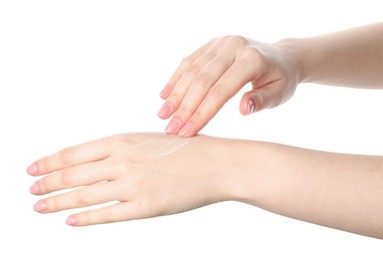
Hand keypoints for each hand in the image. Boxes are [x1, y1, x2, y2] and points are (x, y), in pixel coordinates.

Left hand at [27, 133, 236, 225]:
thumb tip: (90, 163)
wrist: (216, 163)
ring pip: (84, 195)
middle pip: (73, 174)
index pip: (74, 153)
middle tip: (31, 190)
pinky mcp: (145, 207)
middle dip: (47, 183)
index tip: (33, 169)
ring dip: (58, 202)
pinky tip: (71, 221)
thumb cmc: (184, 150)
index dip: (49, 162)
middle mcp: (123, 161)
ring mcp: (133, 185)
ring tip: (39, 206)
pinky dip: (85, 218)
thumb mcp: (147, 140)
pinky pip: (107, 215)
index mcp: (122, 141)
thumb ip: (118, 150)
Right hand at [158, 36, 299, 136]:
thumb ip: (262, 100)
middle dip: (184, 107)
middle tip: (170, 128)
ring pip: (192, 70)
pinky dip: (176, 78)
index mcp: (252, 60)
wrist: (282, 55)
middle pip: (202, 80)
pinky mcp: (212, 44)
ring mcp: (220, 43)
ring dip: (175, 94)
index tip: (186, 132)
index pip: (221, 91)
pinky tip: (165, 95)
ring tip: (163, 115)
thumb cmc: (281, 79)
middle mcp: (233, 47)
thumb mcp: (279, 93)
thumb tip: (243, 109)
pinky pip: (189, 61)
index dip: (202, 113)